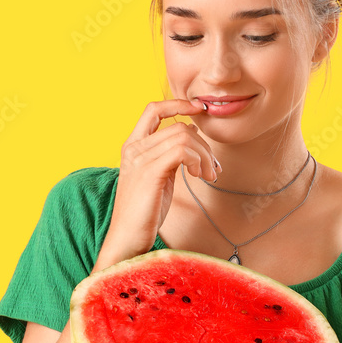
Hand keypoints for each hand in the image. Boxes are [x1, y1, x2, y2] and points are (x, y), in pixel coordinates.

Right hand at [100, 99, 220, 266]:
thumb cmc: (144, 212)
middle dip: (204, 145)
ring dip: (205, 155)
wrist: (127, 238)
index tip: (200, 109)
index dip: (178, 104)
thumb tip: (192, 132)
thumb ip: (170, 153)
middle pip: (180, 126)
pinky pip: (181, 151)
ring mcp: (140, 159)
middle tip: (213, 168)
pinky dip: (197, 160)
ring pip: (184, 137)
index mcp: (133, 146)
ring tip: (208, 175)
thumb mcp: (159, 175)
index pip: (154, 109)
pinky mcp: (149, 172)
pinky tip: (199, 176)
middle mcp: (134, 148)